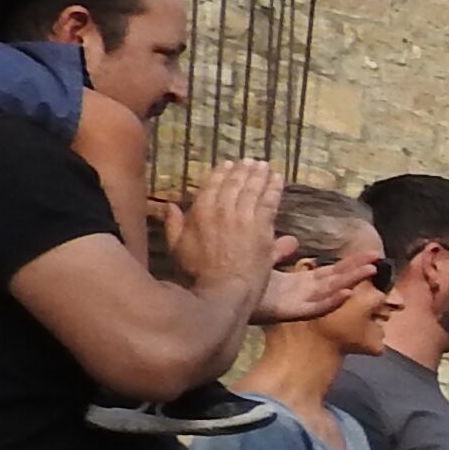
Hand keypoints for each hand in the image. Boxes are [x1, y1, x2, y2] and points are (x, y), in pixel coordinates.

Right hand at [168, 155, 289, 302]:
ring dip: (260, 175)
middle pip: (234, 183)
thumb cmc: (198, 273)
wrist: (223, 288)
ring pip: (253, 189)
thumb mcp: (177, 248)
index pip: (212, 185)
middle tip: (250, 161)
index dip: (221, 173)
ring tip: (264, 165)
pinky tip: (279, 179)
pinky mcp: (262, 227)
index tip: (228, 164)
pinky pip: (269, 201)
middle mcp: (222, 209)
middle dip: (243, 170)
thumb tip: (169, 206)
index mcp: (200, 211)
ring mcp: (243, 217)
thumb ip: (173, 225)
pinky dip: (274, 188)